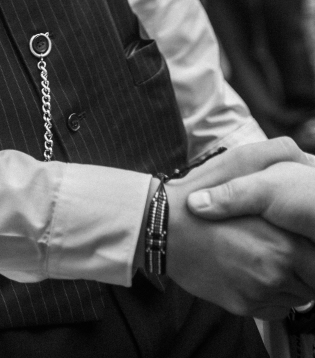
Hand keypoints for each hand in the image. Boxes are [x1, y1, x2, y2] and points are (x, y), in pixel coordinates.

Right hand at [165, 138, 314, 317]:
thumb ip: (279, 154)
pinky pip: (274, 307)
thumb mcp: (242, 161)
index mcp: (283, 244)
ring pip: (294, 295)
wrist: (161, 227)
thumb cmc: (201, 194)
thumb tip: (306, 159)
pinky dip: (270, 295)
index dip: (309, 246)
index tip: (298, 237)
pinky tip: (252, 272)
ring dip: (287, 281)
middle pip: (309, 280)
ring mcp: (259, 294)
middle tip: (277, 245)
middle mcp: (275, 274)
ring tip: (263, 256)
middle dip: (301, 265)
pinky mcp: (244, 307)